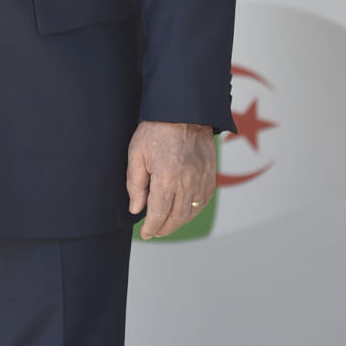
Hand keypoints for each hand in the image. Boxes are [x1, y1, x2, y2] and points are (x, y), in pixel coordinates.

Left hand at [126, 120, 215, 239]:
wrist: (184, 112)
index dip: (151, 227)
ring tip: (167, 224)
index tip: (145, 233)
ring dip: (179, 222)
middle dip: (164, 228)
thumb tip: (136, 209)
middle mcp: (187, 183)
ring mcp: (201, 180)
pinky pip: (204, 201)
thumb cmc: (157, 130)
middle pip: (177, 217)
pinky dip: (194, 210)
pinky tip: (184, 211)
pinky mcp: (210, 175)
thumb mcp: (136, 154)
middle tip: (155, 232)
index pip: (159, 214)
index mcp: (166, 179)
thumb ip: (135, 185)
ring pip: (191, 212)